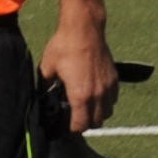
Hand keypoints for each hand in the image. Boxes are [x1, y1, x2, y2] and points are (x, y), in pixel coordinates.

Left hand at [41, 9, 119, 131]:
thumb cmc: (64, 47)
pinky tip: (95, 95)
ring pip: (107, 112)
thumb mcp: (47, 68)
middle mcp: (98, 94)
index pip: (81, 124)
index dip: (72, 128)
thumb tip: (43, 95)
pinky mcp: (114, 78)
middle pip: (97, 122)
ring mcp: (109, 87)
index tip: (65, 125)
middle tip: (74, 117)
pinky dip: (105, 102)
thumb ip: (46, 86)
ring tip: (85, 107)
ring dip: (97, 113)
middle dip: (85, 122)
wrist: (84, 30)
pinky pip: (113, 99)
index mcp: (80, 95)